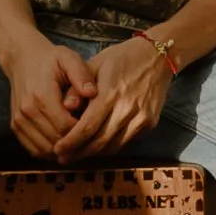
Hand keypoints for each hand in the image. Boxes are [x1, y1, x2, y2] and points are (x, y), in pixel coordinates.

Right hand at [3, 30, 99, 152]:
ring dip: (62, 151)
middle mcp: (27, 111)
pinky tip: (63, 144)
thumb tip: (92, 92)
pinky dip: (49, 152)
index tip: (93, 125)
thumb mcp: (69, 58)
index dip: (82, 131)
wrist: (22, 59)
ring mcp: (19, 120)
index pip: (65, 127)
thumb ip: (82, 75)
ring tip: (78, 141)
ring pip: (44, 150)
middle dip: (74, 143)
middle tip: (89, 137)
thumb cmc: (50, 59)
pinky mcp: (15, 126)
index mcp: (42, 95)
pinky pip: (33, 149)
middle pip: (55, 141)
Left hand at [53, 34, 173, 160]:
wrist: (158, 56)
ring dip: (94, 154)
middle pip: (99, 142)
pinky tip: (99, 145)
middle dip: (79, 153)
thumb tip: (64, 108)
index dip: (71, 142)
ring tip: (78, 154)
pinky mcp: (150, 123)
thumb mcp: (94, 65)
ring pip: (113, 146)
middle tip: (64, 158)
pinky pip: (126, 141)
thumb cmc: (121, 59)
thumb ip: (77, 88)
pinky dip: (111, 146)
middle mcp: (127, 108)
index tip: (58, 150)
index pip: (87, 127)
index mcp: (110, 93)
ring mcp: (141, 118)